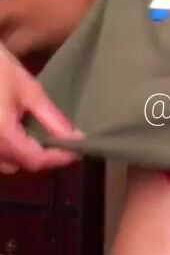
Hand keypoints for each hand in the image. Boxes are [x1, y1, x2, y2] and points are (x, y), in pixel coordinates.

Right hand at [0, 44, 82, 173]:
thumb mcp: (29, 91)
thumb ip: (53, 119)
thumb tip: (77, 138)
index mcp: (2, 133)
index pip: (35, 159)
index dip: (59, 158)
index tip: (77, 150)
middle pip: (21, 164)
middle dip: (42, 156)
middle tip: (60, 141)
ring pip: (6, 163)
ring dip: (23, 155)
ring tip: (39, 136)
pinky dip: (8, 151)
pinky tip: (17, 133)